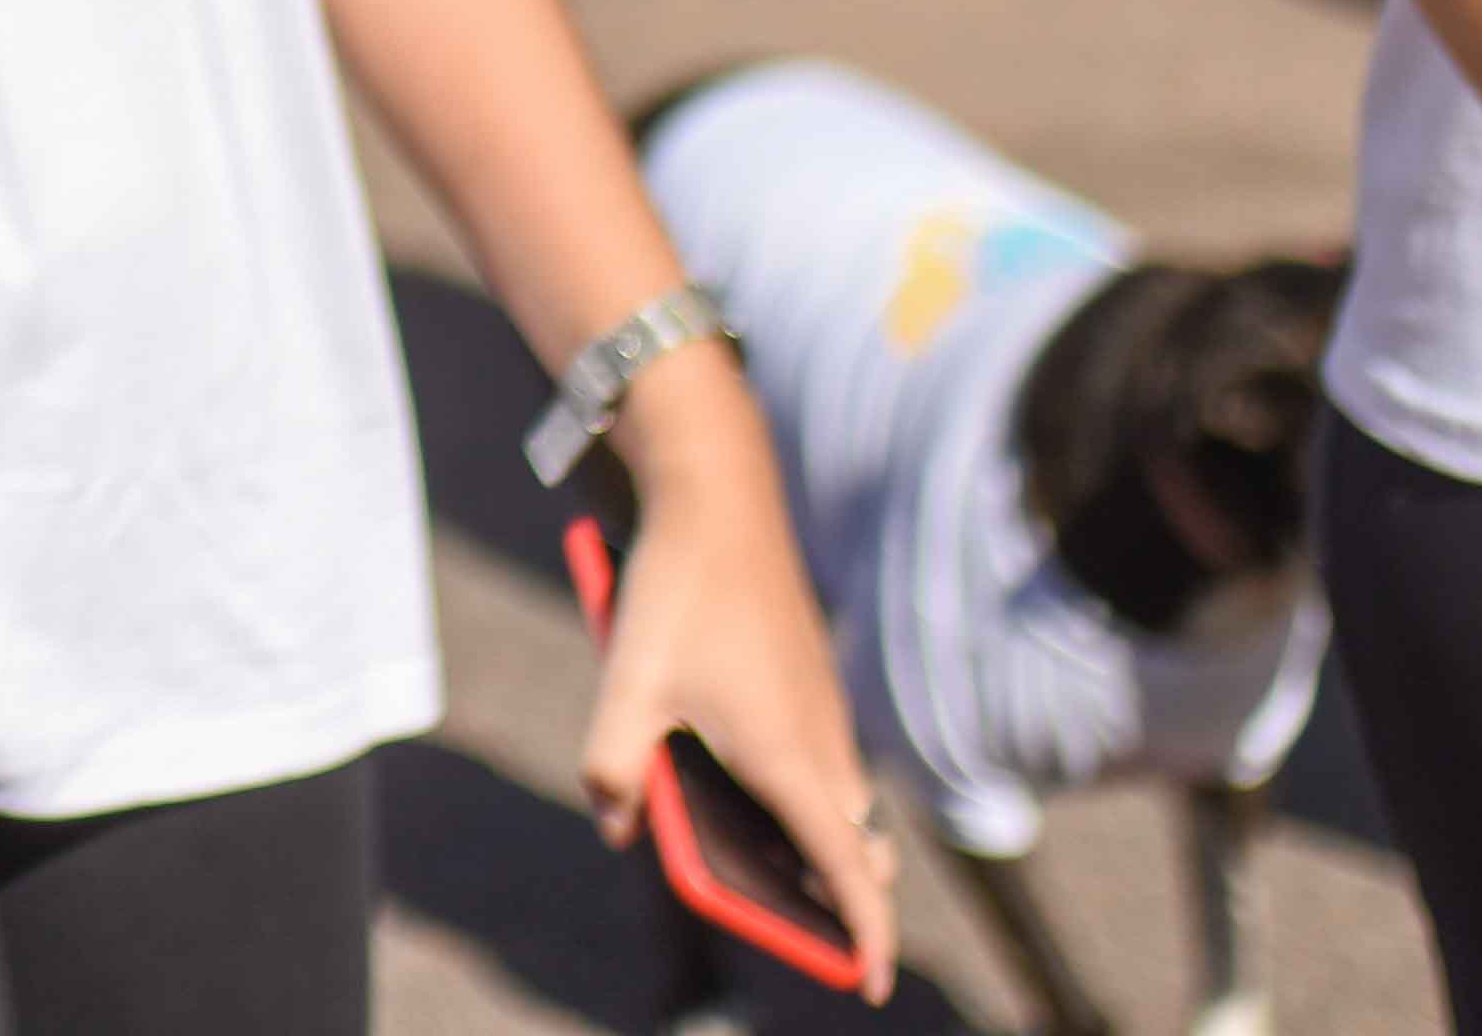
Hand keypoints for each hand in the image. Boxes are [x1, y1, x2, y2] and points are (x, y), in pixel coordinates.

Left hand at [587, 406, 898, 995]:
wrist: (721, 498)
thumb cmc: (678, 593)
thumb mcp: (627, 686)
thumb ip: (614, 769)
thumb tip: (618, 827)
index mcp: (793, 764)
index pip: (853, 878)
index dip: (865, 940)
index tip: (867, 984)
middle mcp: (827, 746)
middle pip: (856, 852)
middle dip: (840, 900)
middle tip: (799, 929)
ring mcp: (827, 712)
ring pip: (841, 805)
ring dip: (820, 845)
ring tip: (771, 869)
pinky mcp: (814, 683)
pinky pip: (826, 763)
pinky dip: (807, 795)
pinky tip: (748, 781)